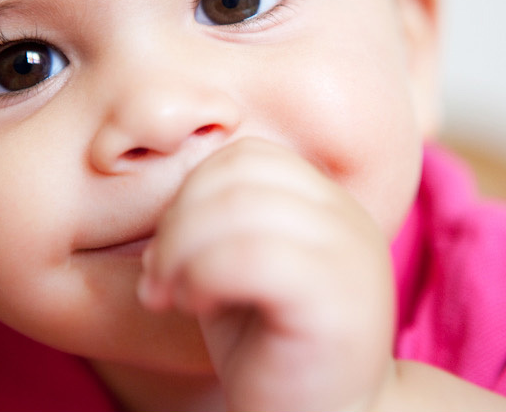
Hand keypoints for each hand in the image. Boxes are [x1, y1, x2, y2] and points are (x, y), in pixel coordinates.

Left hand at [138, 138, 395, 411]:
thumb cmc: (272, 350)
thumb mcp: (240, 271)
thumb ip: (221, 223)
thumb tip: (166, 199)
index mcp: (328, 205)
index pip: (250, 156)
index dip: (192, 191)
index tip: (167, 248)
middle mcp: (347, 219)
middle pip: (241, 172)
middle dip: (178, 219)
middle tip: (157, 276)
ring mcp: (348, 256)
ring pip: (241, 206)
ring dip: (182, 249)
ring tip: (169, 293)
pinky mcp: (336, 301)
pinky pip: (251, 256)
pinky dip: (202, 275)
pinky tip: (195, 306)